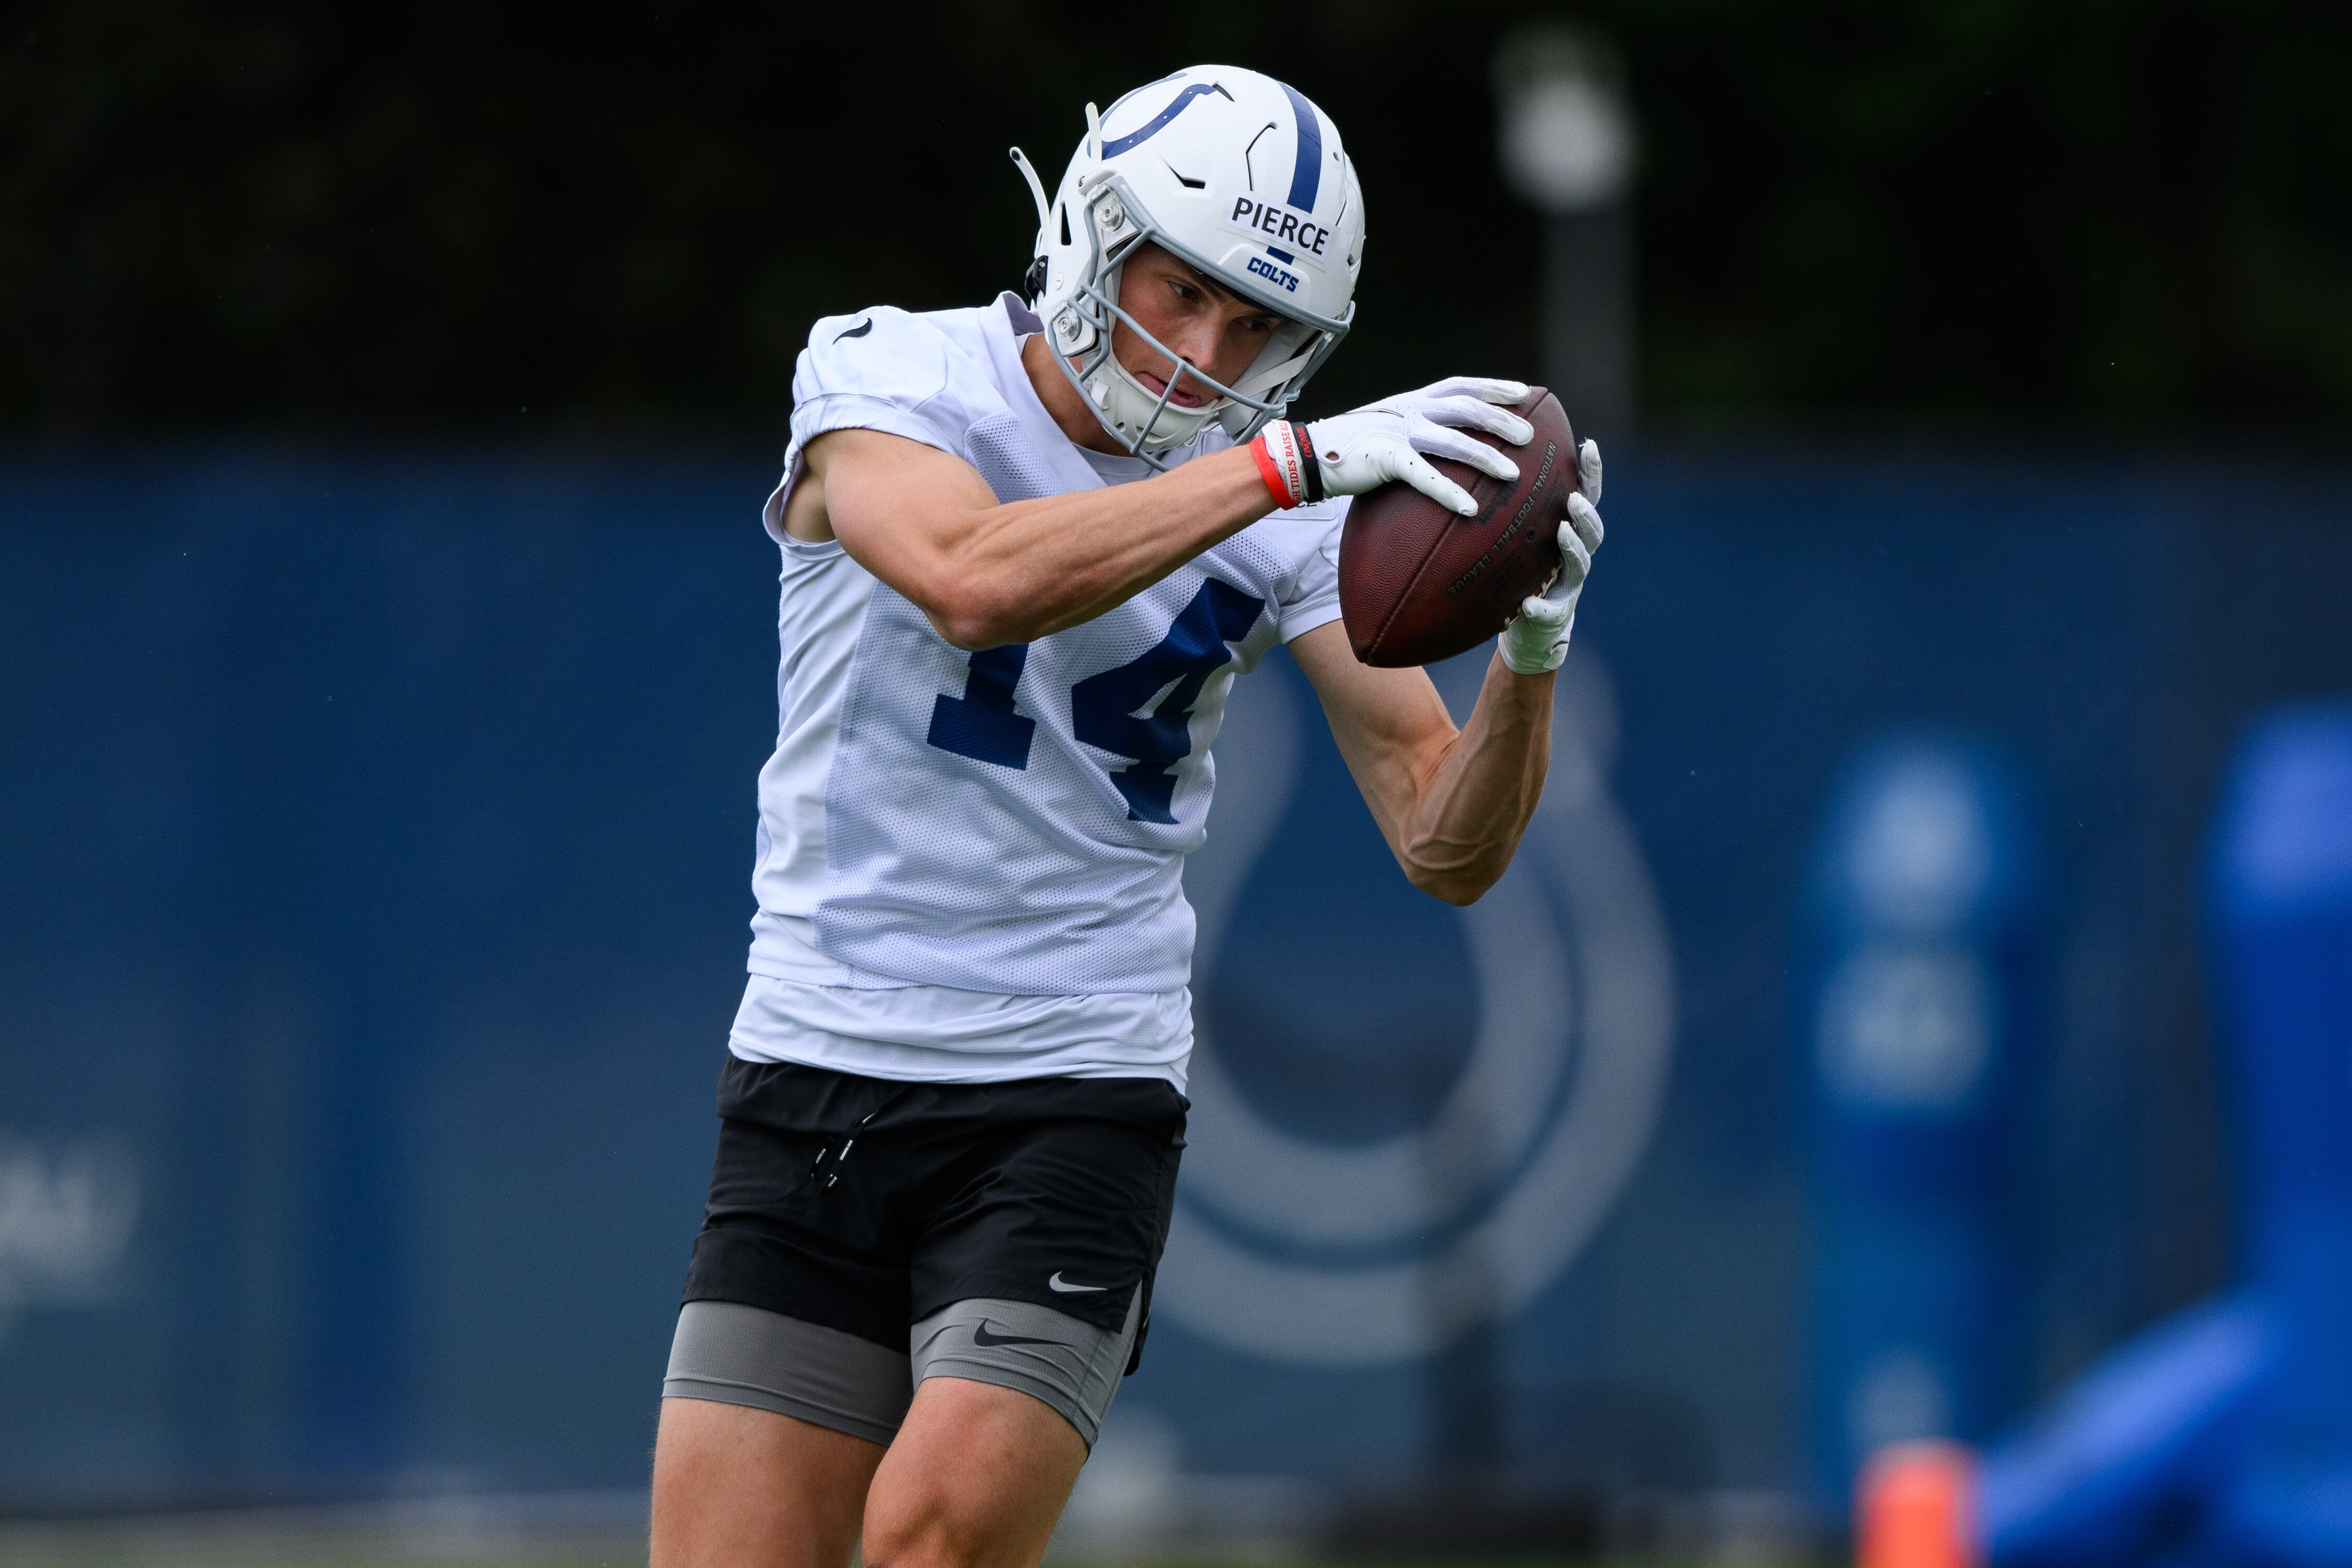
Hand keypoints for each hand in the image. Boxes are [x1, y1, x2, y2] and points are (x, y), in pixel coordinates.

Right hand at [1300, 377, 1533, 514]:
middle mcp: (1409, 411)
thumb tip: (1449, 443)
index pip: (1460, 385)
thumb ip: (1418, 429)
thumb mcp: (1390, 426)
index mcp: (1412, 400)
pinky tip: (1470, 509)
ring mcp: (1398, 433)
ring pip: (1452, 440)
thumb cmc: (1352, 446)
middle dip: (1500, 419)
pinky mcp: (1385, 459)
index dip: (1493, 386)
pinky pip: (1424, 476)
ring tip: (1513, 473)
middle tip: (1529, 435)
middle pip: (1465, 408)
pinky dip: (1449, 492)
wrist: (1308, 455)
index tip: (1523, 392)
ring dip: (1485, 456)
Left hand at [1498, 439, 1604, 675]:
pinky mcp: (1554, 614)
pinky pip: (1549, 611)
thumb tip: (1491, 453)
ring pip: (1580, 565)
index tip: (1588, 444)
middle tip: (1573, 499)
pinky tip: (1528, 604)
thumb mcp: (1522, 534)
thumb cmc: (1523, 570)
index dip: (1592, 473)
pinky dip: (1540, 607)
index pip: (1587, 497)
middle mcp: (1577, 556)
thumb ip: (1518, 504)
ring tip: (1562, 533)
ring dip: (1573, 549)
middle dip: (1586, 514)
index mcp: (1571, 532)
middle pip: (1593, 531)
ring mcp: (1568, 586)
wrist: (1529, 626)